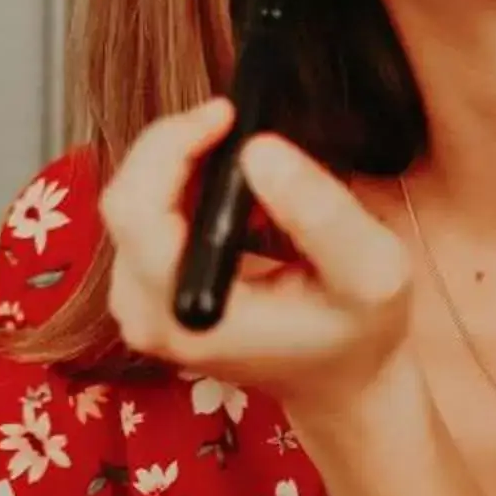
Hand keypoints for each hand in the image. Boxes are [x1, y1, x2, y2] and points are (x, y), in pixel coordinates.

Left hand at [98, 99, 415, 424]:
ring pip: (130, 202)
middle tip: (233, 121)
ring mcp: (137, 307)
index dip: (171, 148)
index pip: (138, 212)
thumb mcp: (370, 272)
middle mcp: (147, 317)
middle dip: (176, 146)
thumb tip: (258, 151)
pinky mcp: (142, 293)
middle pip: (125, 201)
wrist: (341, 379)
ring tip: (234, 150)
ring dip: (177, 162)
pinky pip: (141, 216)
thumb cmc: (357, 331)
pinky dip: (176, 183)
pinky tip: (221, 179)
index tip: (225, 115)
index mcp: (191, 316)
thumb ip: (320, 212)